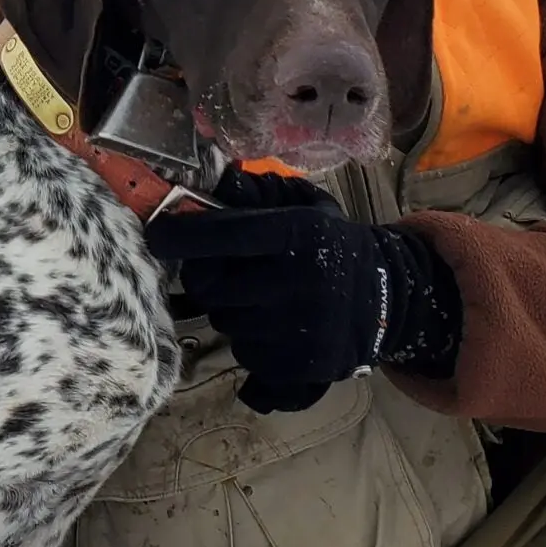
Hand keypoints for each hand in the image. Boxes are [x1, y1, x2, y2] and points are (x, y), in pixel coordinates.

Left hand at [143, 171, 462, 413]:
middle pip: (212, 287)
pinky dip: (251, 342)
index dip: (184, 235)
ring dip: (230, 311)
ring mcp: (299, 329)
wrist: (387, 299)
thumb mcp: (305, 208)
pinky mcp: (300, 366)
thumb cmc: (332, 245)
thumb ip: (258, 195)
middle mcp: (297, 281)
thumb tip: (215, 180)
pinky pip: (247, 355)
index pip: (225, 234)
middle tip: (221, 271)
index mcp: (297, 234)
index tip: (157, 234)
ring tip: (260, 299)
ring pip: (226, 323)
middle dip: (206, 279)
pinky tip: (275, 327)